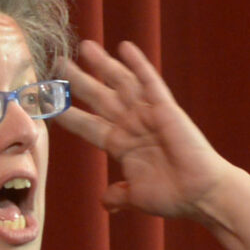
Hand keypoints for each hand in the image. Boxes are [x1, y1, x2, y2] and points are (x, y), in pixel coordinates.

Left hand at [55, 38, 236, 219]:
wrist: (201, 194)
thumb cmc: (173, 196)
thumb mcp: (136, 196)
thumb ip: (118, 195)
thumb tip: (105, 203)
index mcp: (120, 145)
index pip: (87, 124)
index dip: (68, 113)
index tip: (48, 102)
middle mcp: (131, 125)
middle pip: (98, 97)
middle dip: (78, 80)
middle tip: (59, 62)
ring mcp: (148, 114)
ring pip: (120, 84)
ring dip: (103, 65)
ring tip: (84, 46)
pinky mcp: (166, 108)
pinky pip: (149, 81)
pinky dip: (137, 64)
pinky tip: (124, 46)